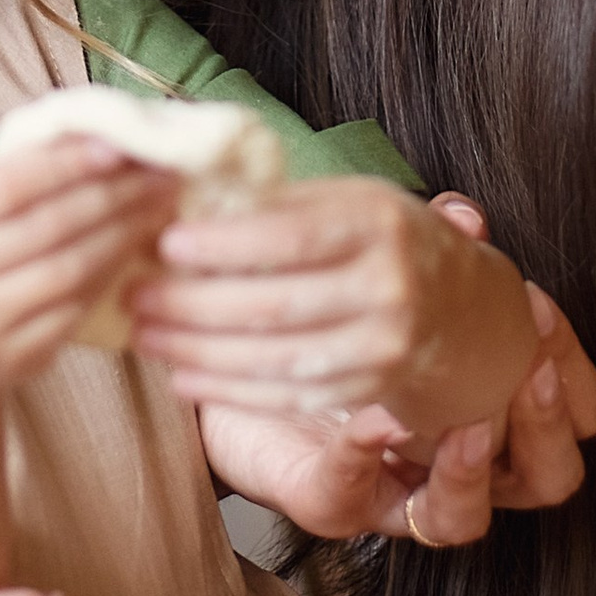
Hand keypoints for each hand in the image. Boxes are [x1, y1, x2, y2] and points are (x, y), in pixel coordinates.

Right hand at [0, 138, 173, 398]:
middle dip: (110, 195)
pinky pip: (73, 310)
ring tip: (154, 207)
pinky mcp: (6, 361)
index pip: (4, 186)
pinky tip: (129, 250)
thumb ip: (2, 171)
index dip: (67, 165)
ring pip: (66, 271)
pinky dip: (108, 275)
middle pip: (42, 227)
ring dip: (121, 234)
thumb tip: (93, 137)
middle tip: (156, 174)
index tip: (118, 147)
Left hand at [129, 174, 540, 445]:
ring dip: (199, 351)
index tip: (164, 242)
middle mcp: (388, 287)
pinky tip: (185, 375)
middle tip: (135, 295)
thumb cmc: (381, 238)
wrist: (459, 304)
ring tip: (146, 335)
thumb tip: (186, 200)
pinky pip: (289, 396)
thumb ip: (279, 203)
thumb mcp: (348, 200)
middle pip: (276, 305)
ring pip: (276, 358)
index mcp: (378, 222)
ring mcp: (383, 345)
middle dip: (193, 305)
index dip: (224, 245)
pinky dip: (230, 389)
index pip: (291, 236)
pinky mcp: (370, 389)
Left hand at [197, 203, 595, 545]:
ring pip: (464, 517)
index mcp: (485, 408)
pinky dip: (364, 459)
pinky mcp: (328, 501)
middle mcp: (454, 464)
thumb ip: (432, 255)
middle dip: (547, 428)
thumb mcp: (379, 288)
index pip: (571, 409)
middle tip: (531, 374)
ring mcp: (394, 493)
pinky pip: (354, 495)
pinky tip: (368, 421)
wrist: (232, 379)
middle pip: (548, 476)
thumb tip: (466, 216)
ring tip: (469, 424)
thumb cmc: (325, 337)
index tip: (540, 310)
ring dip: (470, 472)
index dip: (570, 368)